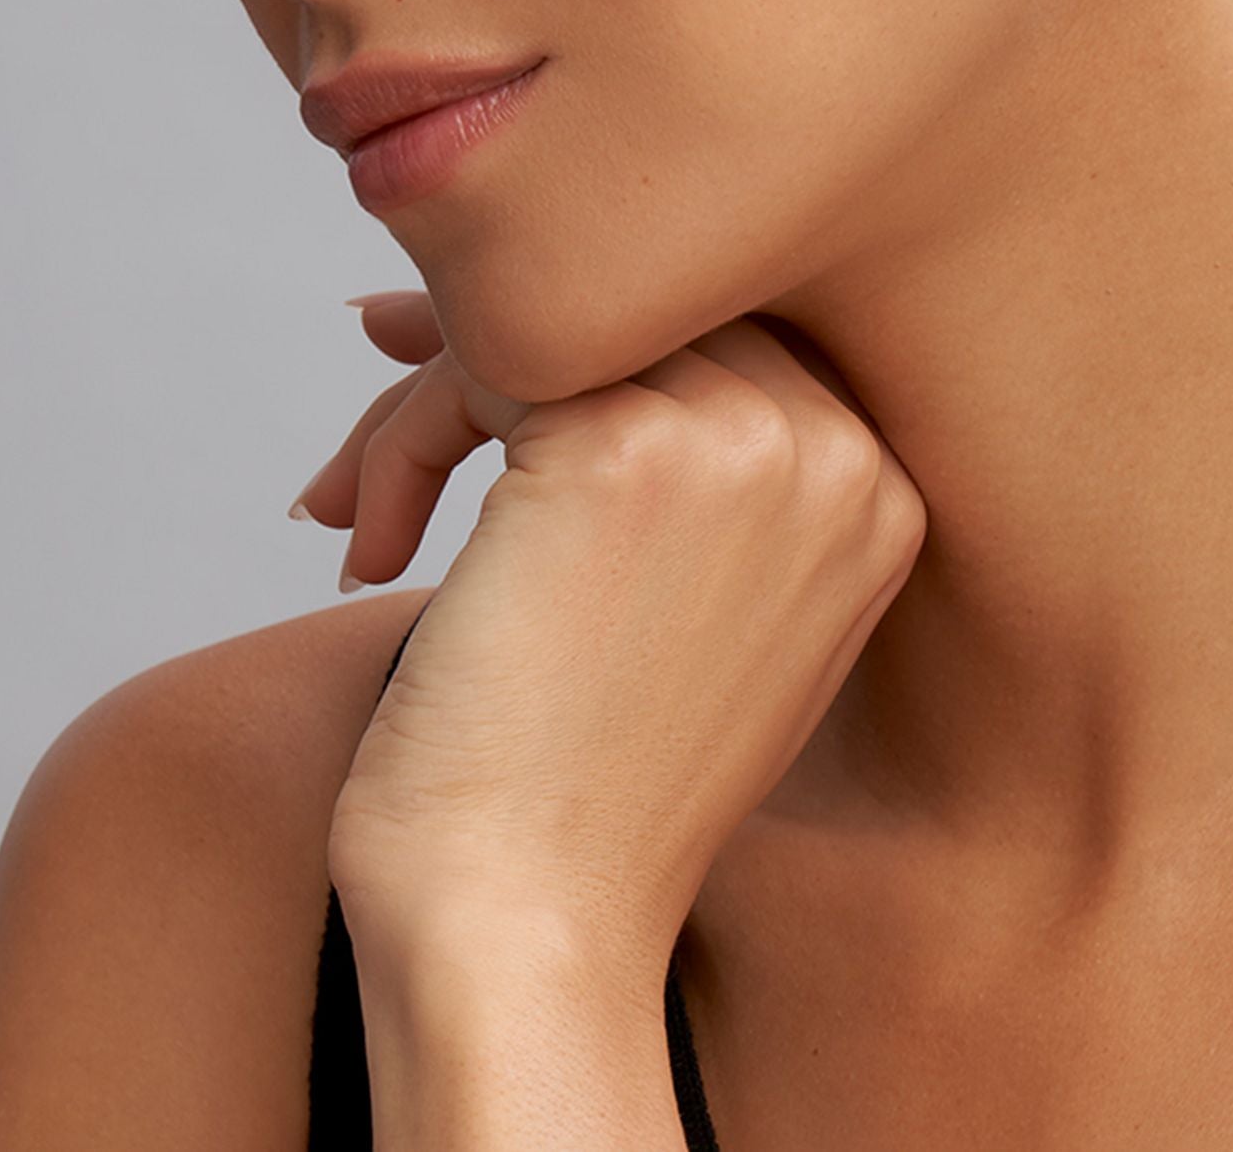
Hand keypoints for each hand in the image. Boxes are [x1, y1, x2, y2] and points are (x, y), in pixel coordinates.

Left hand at [296, 292, 927, 972]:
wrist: (530, 924)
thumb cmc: (589, 785)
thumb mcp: (704, 610)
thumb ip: (699, 466)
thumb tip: (587, 327)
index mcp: (879, 490)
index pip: (727, 332)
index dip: (595, 336)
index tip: (468, 354)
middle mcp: (834, 450)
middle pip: (646, 307)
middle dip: (496, 336)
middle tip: (385, 351)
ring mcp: (741, 442)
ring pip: (557, 323)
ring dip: (430, 399)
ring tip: (353, 494)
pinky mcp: (620, 450)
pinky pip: (480, 359)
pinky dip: (398, 436)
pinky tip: (362, 539)